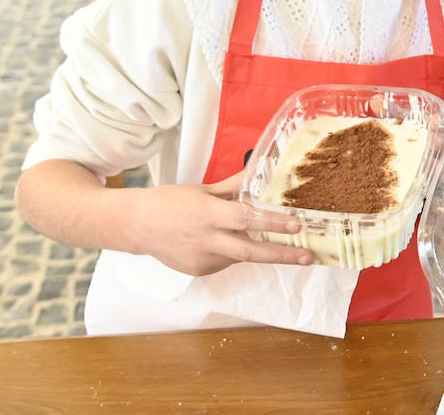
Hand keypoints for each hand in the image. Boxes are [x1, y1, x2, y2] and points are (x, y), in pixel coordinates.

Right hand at [117, 172, 313, 275]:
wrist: (136, 226)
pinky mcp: (198, 271)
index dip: (273, 223)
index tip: (297, 225)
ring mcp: (202, 259)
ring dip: (257, 250)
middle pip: (251, 251)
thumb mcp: (203, 189)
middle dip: (282, 255)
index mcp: (209, 215)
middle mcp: (207, 240)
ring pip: (240, 256)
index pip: (248, 219)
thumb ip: (234, 186)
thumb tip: (260, 171)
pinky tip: (227, 242)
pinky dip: (233, 252)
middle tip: (307, 256)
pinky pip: (225, 262)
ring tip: (274, 243)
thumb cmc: (170, 202)